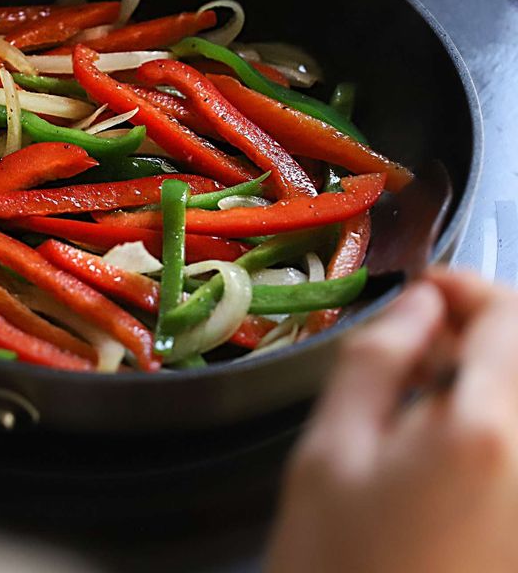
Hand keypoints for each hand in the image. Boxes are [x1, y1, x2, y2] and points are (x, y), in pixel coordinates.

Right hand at [266, 268, 517, 572]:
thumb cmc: (338, 560)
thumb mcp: (331, 448)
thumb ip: (377, 359)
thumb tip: (422, 302)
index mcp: (488, 430)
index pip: (510, 317)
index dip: (468, 286)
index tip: (421, 292)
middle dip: (481, 328)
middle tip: (416, 342)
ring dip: (488, 370)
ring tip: (424, 388)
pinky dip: (494, 411)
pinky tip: (448, 434)